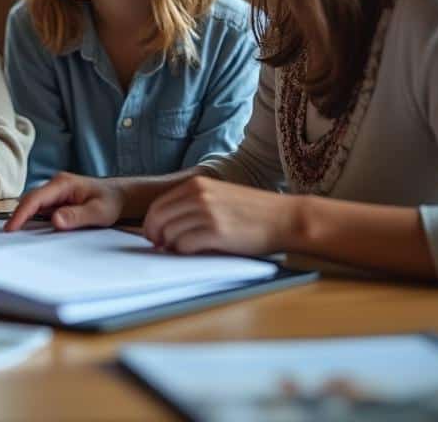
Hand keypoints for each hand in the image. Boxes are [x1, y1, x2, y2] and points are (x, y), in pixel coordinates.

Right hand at [4, 172, 123, 231]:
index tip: (11, 228)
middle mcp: (56, 185)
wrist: (122, 196)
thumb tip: (55, 221)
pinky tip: (31, 231)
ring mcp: (55, 193)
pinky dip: (34, 219)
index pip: (35, 198)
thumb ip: (77, 216)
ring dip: (25, 218)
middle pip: (30, 200)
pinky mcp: (56, 201)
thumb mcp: (99, 212)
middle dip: (18, 216)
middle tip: (9, 235)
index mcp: (63, 184)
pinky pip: (40, 209)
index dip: (21, 214)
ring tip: (16, 235)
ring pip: (33, 205)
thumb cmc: (112, 202)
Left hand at [142, 176, 293, 255]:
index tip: (153, 235)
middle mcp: (199, 196)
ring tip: (181, 250)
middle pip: (158, 218)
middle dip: (154, 235)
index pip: (158, 205)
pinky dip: (184, 252)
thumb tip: (166, 224)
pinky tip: (194, 252)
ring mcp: (207, 213)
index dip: (151, 223)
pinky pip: (185, 245)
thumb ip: (194, 203)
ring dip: (171, 246)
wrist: (286, 218)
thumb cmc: (254, 211)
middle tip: (160, 246)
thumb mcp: (219, 195)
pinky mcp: (217, 232)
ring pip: (169, 233)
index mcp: (197, 185)